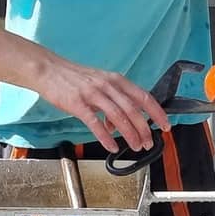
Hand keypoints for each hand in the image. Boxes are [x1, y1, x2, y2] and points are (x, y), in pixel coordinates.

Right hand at [36, 58, 169, 153]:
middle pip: (133, 109)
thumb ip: (113, 102)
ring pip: (117, 117)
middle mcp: (107, 85)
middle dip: (144, 129)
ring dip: (129, 134)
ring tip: (135, 146)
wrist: (49, 69)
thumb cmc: (74, 78)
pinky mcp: (77, 103)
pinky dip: (106, 137)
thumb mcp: (99, 83)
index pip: (143, 96)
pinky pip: (95, 123)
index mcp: (115, 79)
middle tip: (149, 143)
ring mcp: (92, 94)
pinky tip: (111, 146)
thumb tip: (119, 125)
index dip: (157, 112)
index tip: (165, 125)